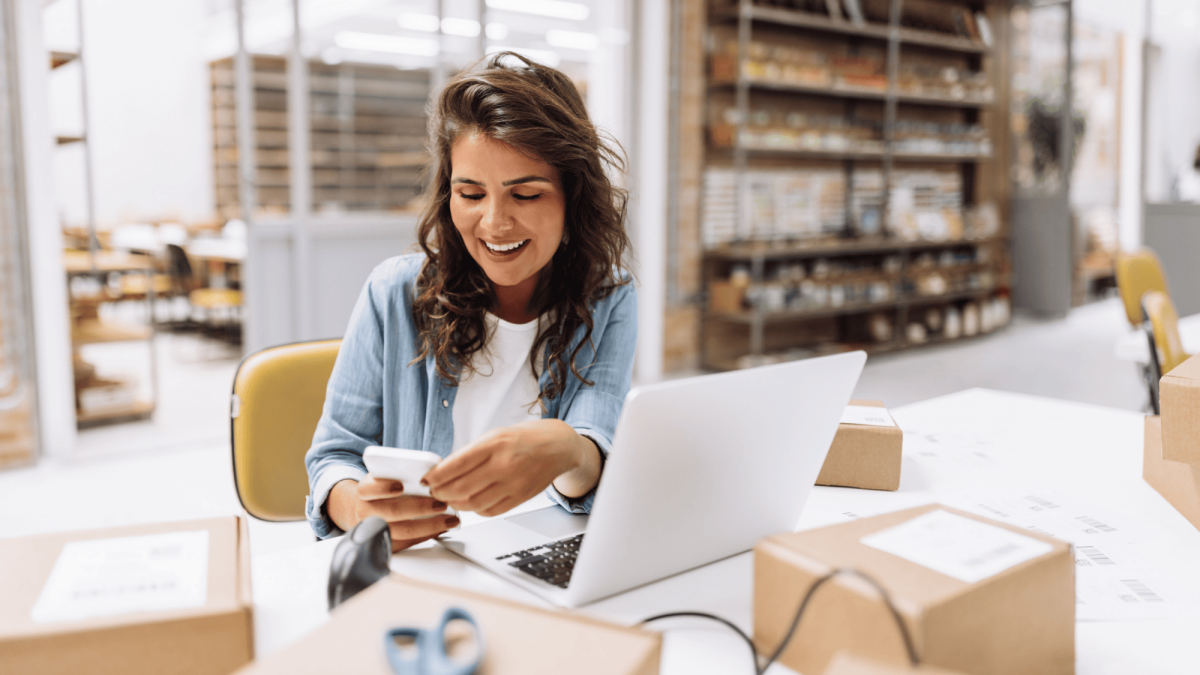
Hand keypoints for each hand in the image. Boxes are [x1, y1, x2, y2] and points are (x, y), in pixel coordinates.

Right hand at [327, 476, 459, 551]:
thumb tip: (430, 471)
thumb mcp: (384, 476)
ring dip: (429, 526)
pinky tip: (441, 528)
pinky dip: (427, 536)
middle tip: (441, 504)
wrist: (364, 509)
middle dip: (420, 508)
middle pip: (392, 512)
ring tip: (449, 519)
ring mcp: (374, 531)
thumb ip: (400, 472)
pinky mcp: (385, 544)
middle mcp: (365, 512)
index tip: (401, 485)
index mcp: (364, 491)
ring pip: (403, 531)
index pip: (369, 489)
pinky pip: (408, 543)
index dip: (384, 488)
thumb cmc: (381, 489)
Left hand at [422, 419, 599, 516]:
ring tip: (449, 499)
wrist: (558, 446)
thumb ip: (471, 453)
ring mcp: (513, 483)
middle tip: (434, 492)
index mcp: (494, 443)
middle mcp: (504, 464)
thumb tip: (443, 470)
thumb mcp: (495, 435)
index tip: (426, 479)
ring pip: (473, 503)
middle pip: (460, 488)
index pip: (455, 465)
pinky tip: (470, 503)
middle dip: (441, 493)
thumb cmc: (524, 438)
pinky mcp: (520, 497)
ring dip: (456, 504)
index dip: (435, 476)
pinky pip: (490, 511)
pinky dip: (475, 510)